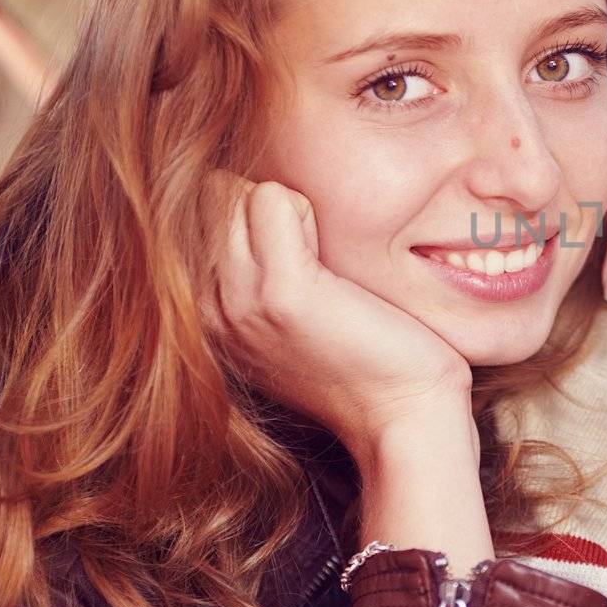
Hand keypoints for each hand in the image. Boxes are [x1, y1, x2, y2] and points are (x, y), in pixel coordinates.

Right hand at [201, 173, 474, 459]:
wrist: (404, 415)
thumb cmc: (367, 360)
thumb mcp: (293, 320)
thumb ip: (262, 276)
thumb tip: (261, 206)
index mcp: (207, 315)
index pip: (202, 213)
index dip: (257, 217)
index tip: (304, 263)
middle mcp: (208, 309)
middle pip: (213, 197)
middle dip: (268, 205)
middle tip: (319, 254)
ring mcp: (238, 301)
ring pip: (236, 192)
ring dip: (291, 206)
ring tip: (328, 260)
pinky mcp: (281, 291)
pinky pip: (272, 197)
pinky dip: (312, 210)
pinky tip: (338, 264)